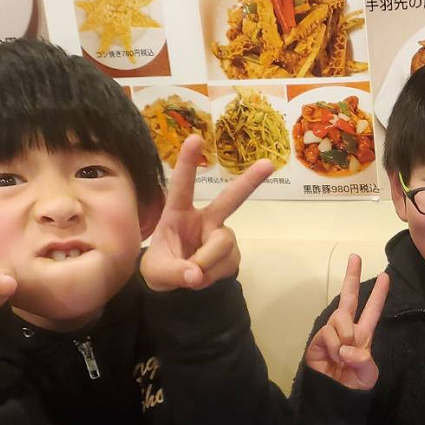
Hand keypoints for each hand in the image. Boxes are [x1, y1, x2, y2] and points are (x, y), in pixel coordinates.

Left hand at [141, 136, 272, 291]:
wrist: (175, 286)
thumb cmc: (161, 266)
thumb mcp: (156, 272)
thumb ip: (174, 273)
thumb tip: (196, 276)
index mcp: (179, 213)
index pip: (182, 186)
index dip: (187, 163)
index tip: (195, 138)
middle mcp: (205, 218)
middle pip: (230, 199)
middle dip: (249, 181)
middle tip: (268, 164)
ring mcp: (222, 234)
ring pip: (223, 244)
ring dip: (207, 263)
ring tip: (192, 277)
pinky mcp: (233, 253)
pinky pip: (228, 264)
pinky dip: (214, 275)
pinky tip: (204, 278)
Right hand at [304, 253, 388, 390]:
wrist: (334, 400)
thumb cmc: (353, 387)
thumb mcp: (368, 375)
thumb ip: (364, 361)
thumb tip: (347, 347)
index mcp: (363, 335)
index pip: (372, 310)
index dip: (378, 294)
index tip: (385, 276)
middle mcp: (347, 330)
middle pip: (349, 298)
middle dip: (352, 277)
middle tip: (355, 256)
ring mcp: (332, 334)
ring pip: (340, 317)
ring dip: (345, 334)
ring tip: (343, 355)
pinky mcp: (318, 341)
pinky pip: (328, 332)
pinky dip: (334, 344)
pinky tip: (334, 356)